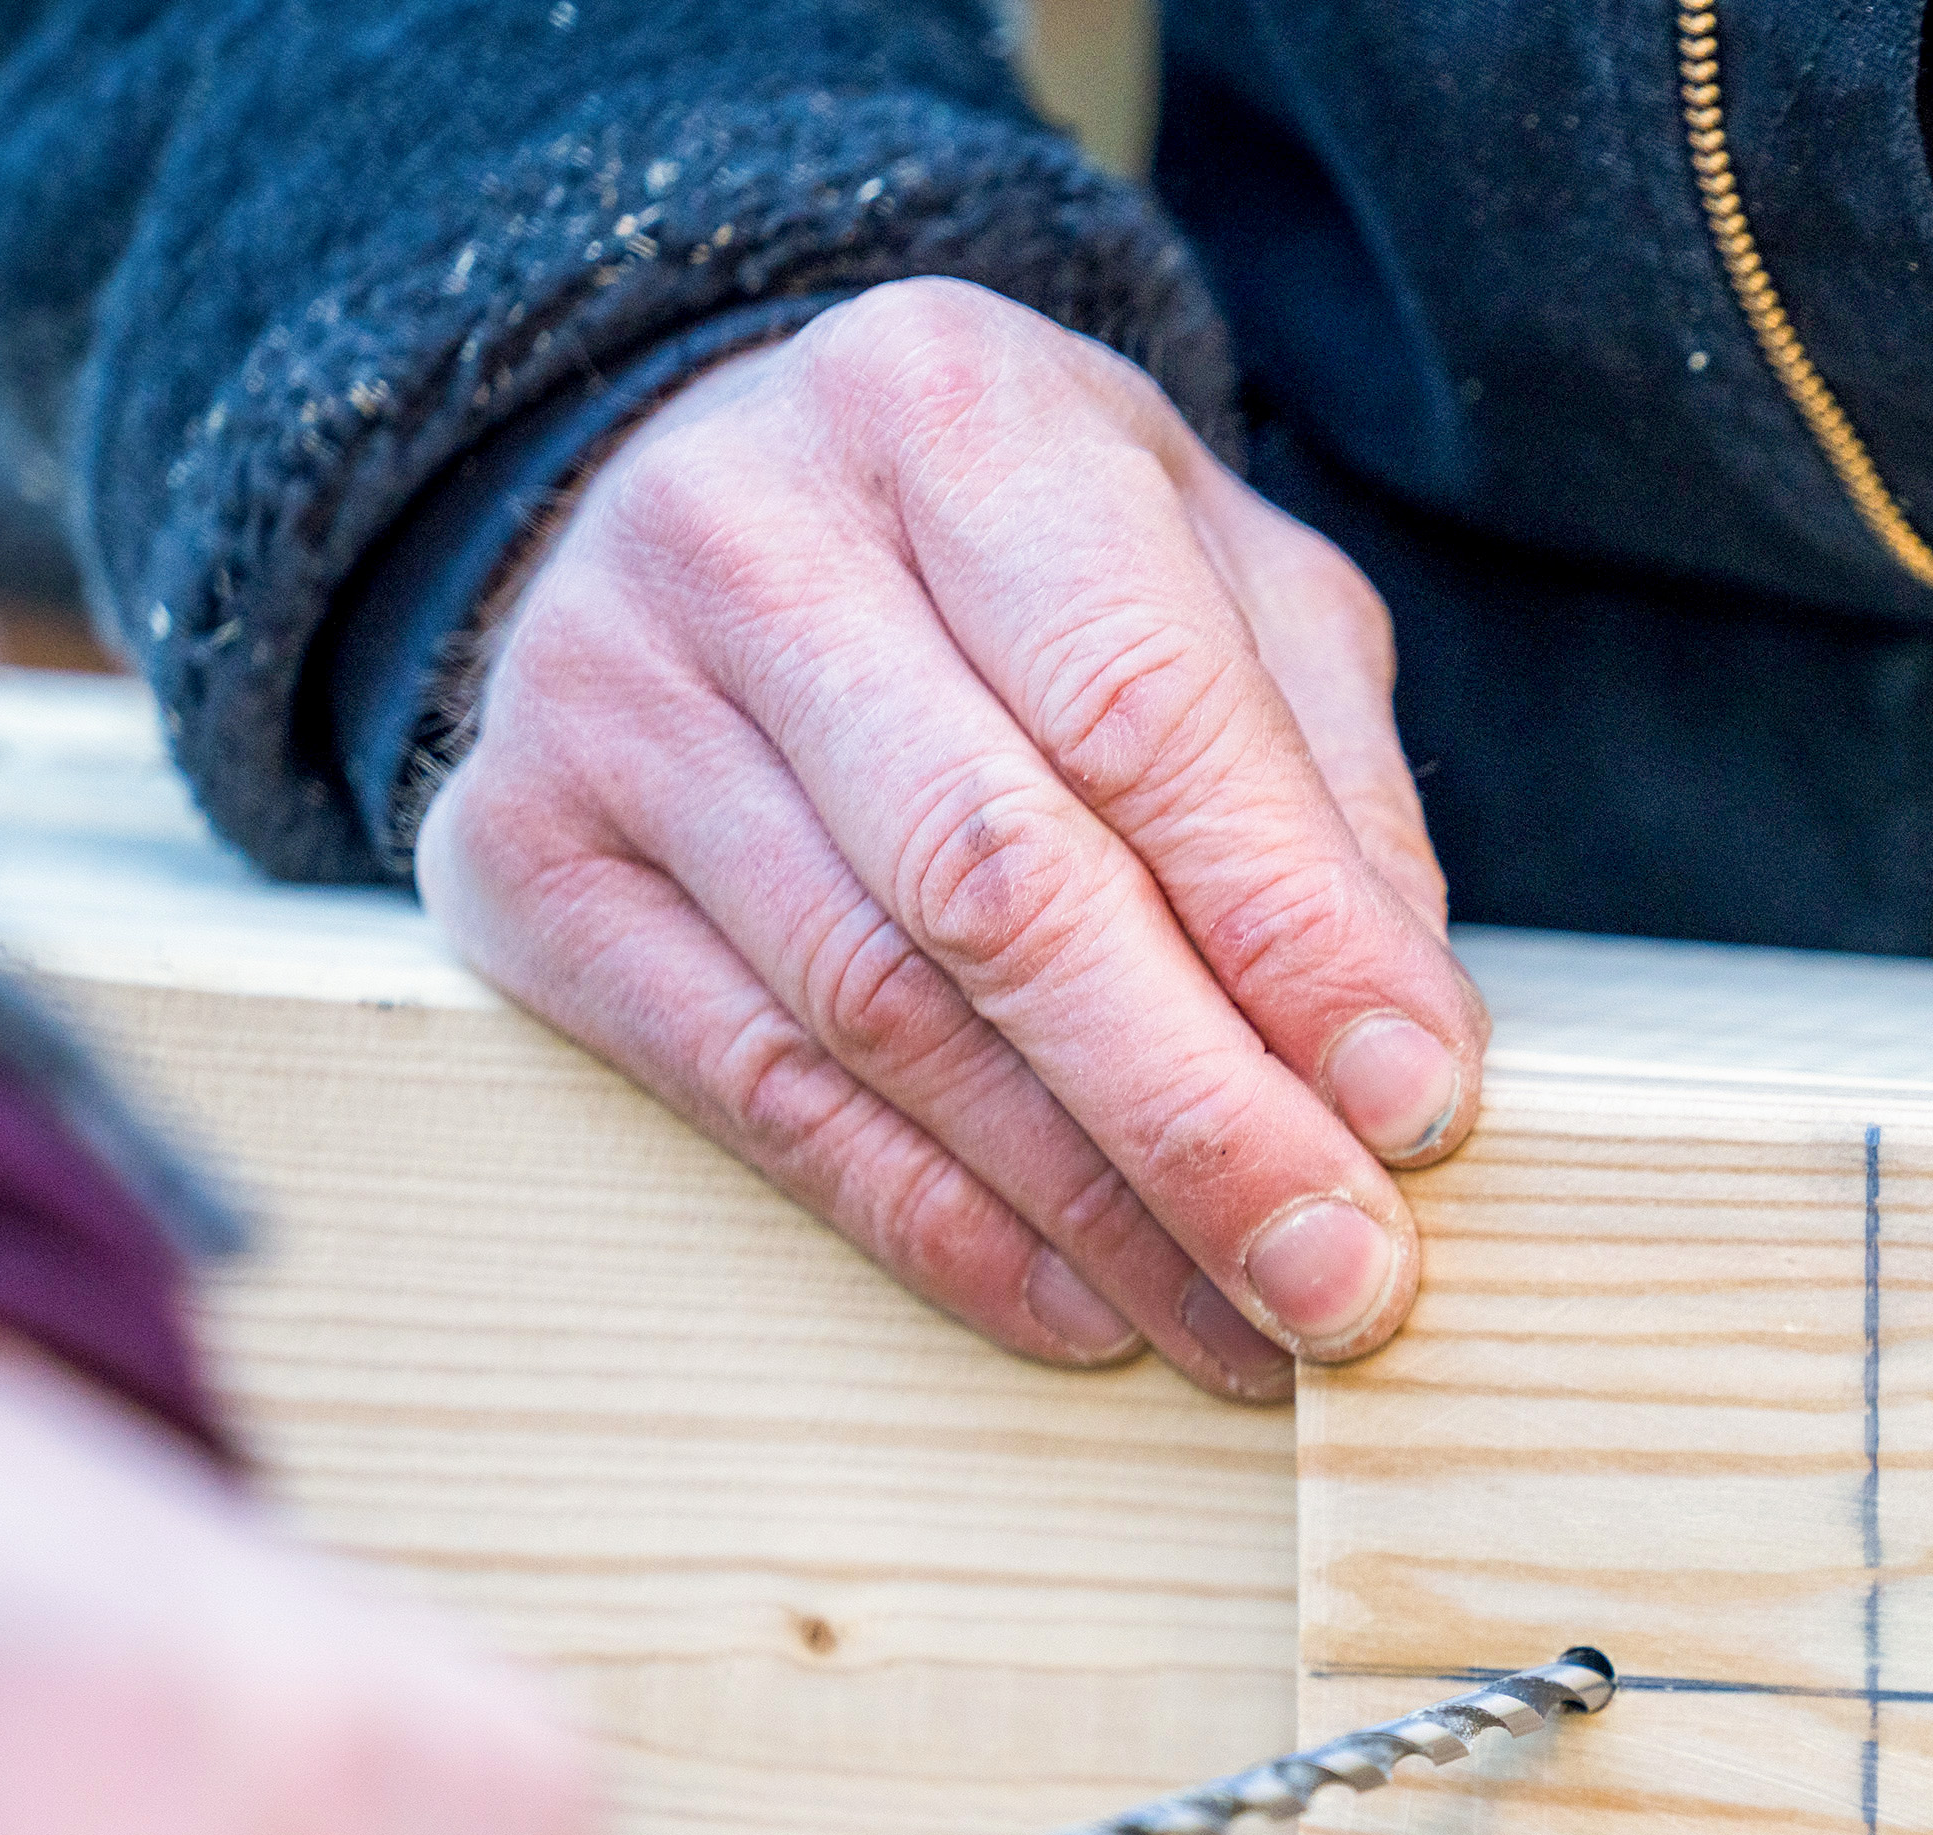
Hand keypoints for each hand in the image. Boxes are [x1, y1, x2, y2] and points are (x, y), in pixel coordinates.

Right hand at [418, 279, 1482, 1401]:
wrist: (726, 502)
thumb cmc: (1028, 564)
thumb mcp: (1223, 586)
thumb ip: (1326, 794)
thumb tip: (1397, 1065)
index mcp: (953, 411)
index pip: (1144, 714)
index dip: (1291, 938)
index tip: (1416, 1110)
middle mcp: (742, 532)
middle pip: (997, 885)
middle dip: (1197, 1118)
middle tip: (1342, 1280)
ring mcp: (599, 700)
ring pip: (879, 1017)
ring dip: (1089, 1210)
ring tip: (1248, 1325)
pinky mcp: (517, 865)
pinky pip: (756, 1094)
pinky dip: (939, 1226)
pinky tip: (1081, 1305)